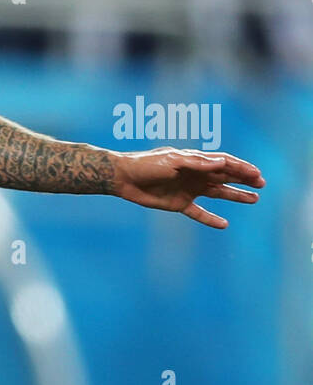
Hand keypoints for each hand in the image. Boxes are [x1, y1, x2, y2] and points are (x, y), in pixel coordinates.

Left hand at [111, 150, 264, 228]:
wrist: (124, 178)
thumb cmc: (147, 164)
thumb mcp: (173, 161)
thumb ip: (197, 162)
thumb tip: (221, 162)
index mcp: (195, 161)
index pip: (224, 163)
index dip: (241, 168)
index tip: (256, 174)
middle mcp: (196, 174)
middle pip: (225, 177)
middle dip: (244, 180)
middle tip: (261, 184)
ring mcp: (189, 189)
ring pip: (218, 193)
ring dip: (235, 195)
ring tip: (254, 199)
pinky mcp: (178, 204)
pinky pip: (198, 213)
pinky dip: (210, 218)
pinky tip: (224, 224)